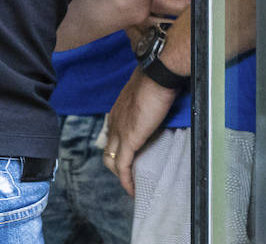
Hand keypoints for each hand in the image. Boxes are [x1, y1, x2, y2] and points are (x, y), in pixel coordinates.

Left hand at [103, 71, 178, 195]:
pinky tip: (132, 190)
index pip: (112, 136)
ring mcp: (119, 131)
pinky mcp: (129, 140)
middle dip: (117, 166)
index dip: (118, 150)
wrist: (157, 75)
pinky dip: (126, 180)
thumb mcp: (147, 94)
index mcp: (118, 111)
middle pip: (108, 150)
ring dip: (121, 175)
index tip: (130, 159)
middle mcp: (114, 122)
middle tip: (131, 176)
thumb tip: (158, 108)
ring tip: (132, 185)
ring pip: (112, 160)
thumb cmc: (157, 80)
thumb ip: (147, 105)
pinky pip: (123, 166)